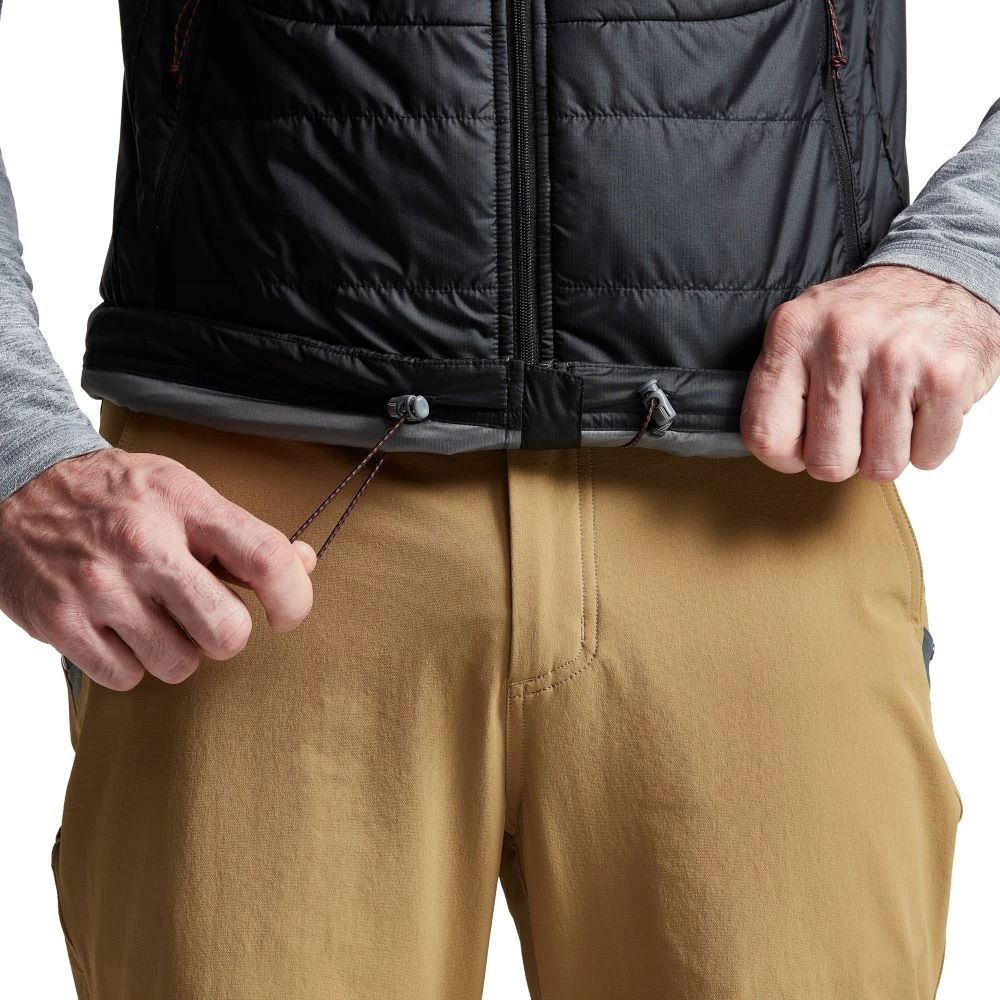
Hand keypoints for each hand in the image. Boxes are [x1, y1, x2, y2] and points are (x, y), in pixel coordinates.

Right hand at [0, 447, 316, 690]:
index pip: (266, 559)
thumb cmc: (114, 493)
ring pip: (178, 665)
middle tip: (208, 617)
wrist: (17, 485)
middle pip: (227, 632)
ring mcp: (97, 587)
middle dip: (227, 635)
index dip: (293, 598)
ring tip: (154, 617)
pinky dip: (130, 663)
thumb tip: (304, 563)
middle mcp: (142, 545)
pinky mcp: (59, 622)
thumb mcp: (183, 491)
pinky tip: (120, 629)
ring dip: (176, 651)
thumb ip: (241, 533)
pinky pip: (126, 678)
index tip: (287, 613)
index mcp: (183, 505)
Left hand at [740, 264, 999, 480]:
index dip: (786, 457)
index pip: (765, 436)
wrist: (941, 272)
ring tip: (889, 412)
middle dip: (843, 458)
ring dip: (887, 453)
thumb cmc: (864, 319)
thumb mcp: (801, 333)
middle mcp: (841, 340)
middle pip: (826, 462)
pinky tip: (921, 408)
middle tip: (855, 427)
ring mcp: (897, 358)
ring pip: (880, 466)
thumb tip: (777, 453)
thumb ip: (777, 389)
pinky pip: (927, 455)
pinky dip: (927, 445)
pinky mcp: (946, 376)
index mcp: (792, 332)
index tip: (803, 444)